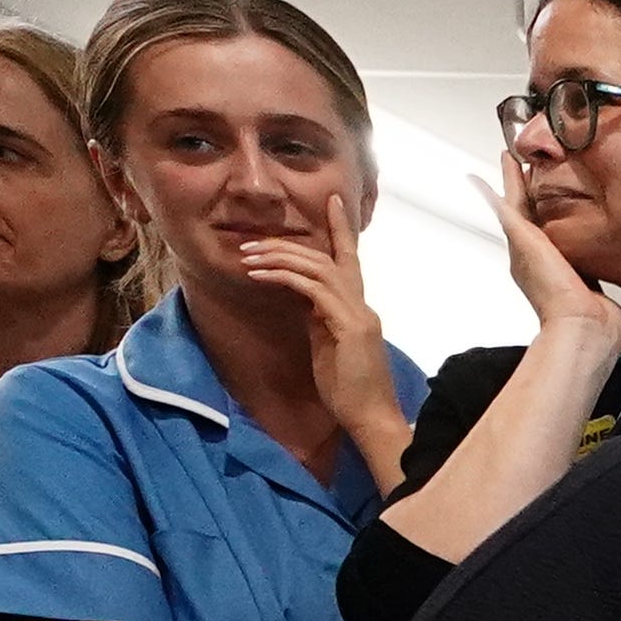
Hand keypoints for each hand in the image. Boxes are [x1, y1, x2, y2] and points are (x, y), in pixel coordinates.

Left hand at [235, 204, 408, 455]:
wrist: (371, 419)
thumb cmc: (349, 392)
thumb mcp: (329, 347)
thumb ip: (320, 319)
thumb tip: (301, 299)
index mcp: (358, 310)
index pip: (351, 261)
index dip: (341, 229)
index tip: (331, 201)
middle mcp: (363, 305)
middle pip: (328, 258)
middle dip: (288, 245)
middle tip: (252, 244)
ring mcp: (359, 314)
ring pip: (320, 267)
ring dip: (281, 257)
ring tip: (249, 257)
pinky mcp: (349, 326)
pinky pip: (313, 289)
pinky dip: (285, 277)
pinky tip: (261, 276)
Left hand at [496, 165, 620, 349]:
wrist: (586, 329)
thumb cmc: (555, 292)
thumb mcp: (525, 242)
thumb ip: (508, 212)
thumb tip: (477, 186)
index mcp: (525, 247)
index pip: (516, 203)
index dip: (513, 178)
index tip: (511, 155)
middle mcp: (544, 257)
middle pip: (537, 214)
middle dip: (537, 189)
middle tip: (538, 164)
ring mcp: (568, 267)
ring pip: (560, 229)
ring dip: (560, 209)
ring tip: (566, 186)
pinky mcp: (592, 278)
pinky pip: (584, 246)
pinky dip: (584, 231)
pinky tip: (593, 225)